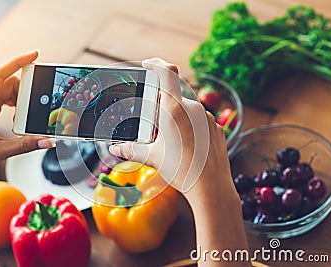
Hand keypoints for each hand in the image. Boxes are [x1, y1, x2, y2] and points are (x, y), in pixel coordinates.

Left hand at [0, 51, 52, 208]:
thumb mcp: (0, 152)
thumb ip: (26, 145)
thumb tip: (48, 141)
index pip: (0, 75)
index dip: (17, 61)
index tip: (34, 55)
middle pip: (9, 83)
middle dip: (25, 89)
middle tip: (39, 100)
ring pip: (8, 93)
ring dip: (21, 100)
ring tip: (28, 115)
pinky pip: (5, 102)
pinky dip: (17, 106)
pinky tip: (21, 118)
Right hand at [109, 58, 234, 196]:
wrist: (211, 188)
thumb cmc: (180, 171)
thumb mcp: (152, 157)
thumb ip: (131, 149)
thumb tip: (114, 148)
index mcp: (173, 109)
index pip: (167, 72)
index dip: (156, 63)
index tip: (147, 63)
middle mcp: (192, 108)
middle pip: (173, 95)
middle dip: (162, 104)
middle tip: (154, 121)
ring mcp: (207, 117)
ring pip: (187, 108)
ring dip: (176, 116)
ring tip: (171, 139)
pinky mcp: (216, 128)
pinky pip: (199, 120)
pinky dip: (190, 126)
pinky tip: (187, 145)